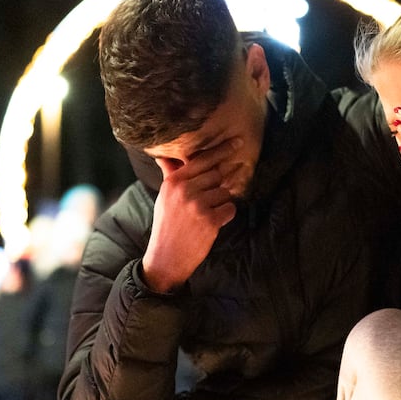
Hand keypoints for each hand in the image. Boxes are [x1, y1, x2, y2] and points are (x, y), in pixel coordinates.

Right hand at [141, 139, 243, 292]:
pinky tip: (212, 223)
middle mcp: (185, 190)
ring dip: (221, 203)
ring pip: (225, 192)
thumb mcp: (164, 198)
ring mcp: (198, 205)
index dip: (222, 150)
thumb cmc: (167, 225)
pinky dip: (225, 215)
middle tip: (210, 201)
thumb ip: (170, 175)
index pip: (202, 160)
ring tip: (205, 216)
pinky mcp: (210, 220)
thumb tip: (163, 156)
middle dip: (218, 186)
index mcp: (173, 182)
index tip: (237, 142)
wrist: (166, 257)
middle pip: (216, 175)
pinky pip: (230, 208)